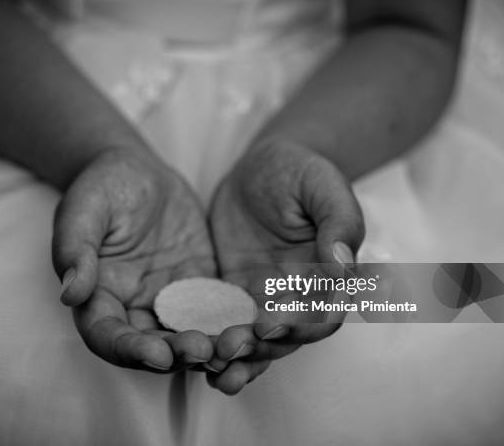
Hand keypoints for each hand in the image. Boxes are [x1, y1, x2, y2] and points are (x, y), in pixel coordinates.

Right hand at [52, 147, 215, 371]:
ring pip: (185, 333)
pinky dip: (228, 320)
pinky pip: (213, 308)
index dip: (130, 350)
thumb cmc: (101, 187)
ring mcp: (167, 298)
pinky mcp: (196, 284)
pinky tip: (249, 322)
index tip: (158, 353)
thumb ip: (75, 249)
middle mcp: (133, 306)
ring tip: (230, 346)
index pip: (107, 336)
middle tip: (203, 351)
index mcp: (98, 296)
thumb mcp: (83, 211)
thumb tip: (70, 293)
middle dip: (176, 355)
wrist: (136, 172)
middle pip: (151, 345)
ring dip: (206, 346)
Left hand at [207, 141, 364, 393]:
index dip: (299, 326)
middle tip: (229, 347)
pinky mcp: (231, 292)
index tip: (268, 324)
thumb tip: (343, 266)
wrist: (262, 167)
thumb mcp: (324, 186)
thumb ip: (339, 223)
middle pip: (284, 339)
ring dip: (236, 358)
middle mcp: (296, 296)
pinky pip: (222, 321)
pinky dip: (211, 340)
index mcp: (327, 278)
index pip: (321, 315)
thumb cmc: (300, 171)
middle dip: (259, 349)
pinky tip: (191, 352)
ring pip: (254, 341)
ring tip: (213, 367)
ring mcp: (262, 297)